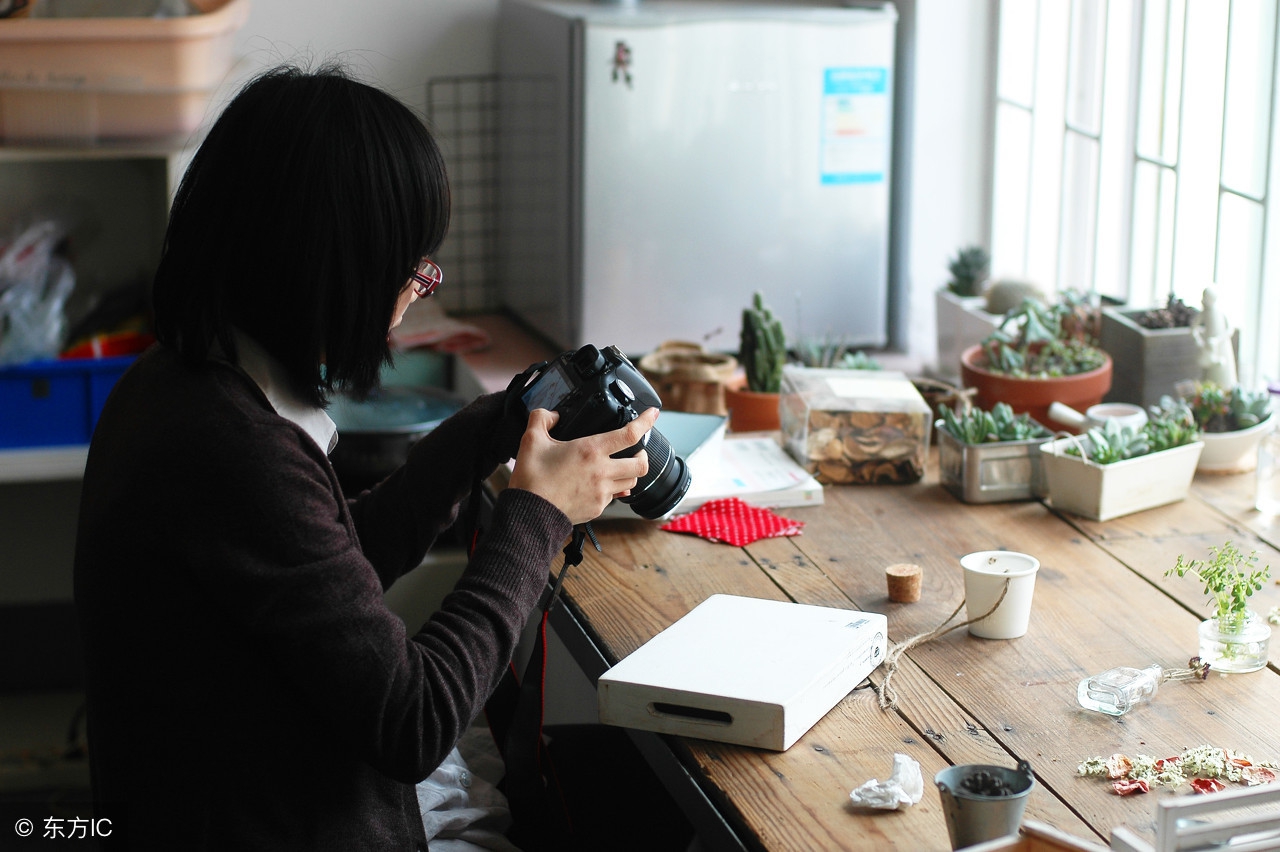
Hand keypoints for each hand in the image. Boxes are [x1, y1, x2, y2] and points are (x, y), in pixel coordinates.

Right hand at [508, 407, 656, 524]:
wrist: (529, 513)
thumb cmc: (532, 479)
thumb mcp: (531, 440)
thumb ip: (541, 419)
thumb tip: (551, 415)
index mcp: (590, 450)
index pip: (629, 433)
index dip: (646, 421)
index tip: (652, 414)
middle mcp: (602, 471)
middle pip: (641, 463)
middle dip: (643, 454)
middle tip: (637, 450)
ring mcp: (602, 492)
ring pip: (631, 481)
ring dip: (630, 472)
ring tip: (620, 467)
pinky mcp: (597, 508)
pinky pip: (615, 497)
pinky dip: (614, 489)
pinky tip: (604, 485)